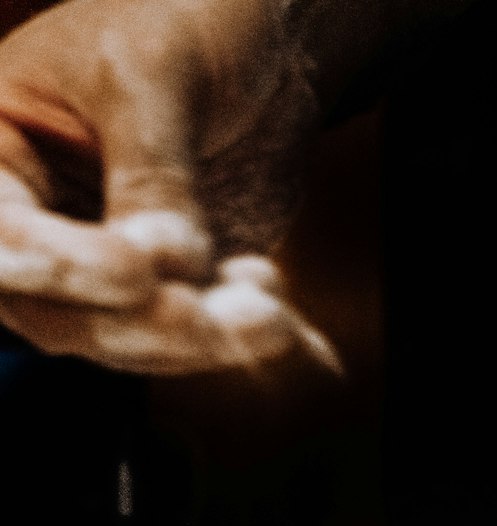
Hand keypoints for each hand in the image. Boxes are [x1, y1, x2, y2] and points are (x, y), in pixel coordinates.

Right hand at [0, 0, 340, 373]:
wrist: (259, 40)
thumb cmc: (182, 18)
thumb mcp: (153, 72)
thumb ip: (150, 170)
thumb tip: (162, 264)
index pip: (3, 239)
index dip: (59, 267)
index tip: (131, 270)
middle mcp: (39, 226)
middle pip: (58, 315)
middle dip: (140, 324)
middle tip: (205, 318)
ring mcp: (105, 272)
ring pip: (131, 342)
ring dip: (202, 343)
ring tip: (266, 315)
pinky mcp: (174, 295)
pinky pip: (199, 342)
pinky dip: (243, 343)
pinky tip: (288, 326)